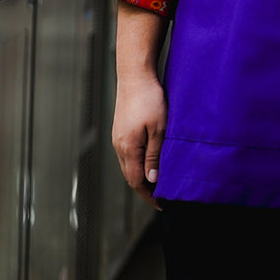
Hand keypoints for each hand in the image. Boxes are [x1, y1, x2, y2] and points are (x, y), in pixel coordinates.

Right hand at [111, 73, 167, 208]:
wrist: (135, 75)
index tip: (161, 204)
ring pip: (128, 165)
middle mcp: (119, 146)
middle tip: (161, 197)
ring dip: (141, 175)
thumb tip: (152, 179)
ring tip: (157, 181)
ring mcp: (118, 137)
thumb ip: (154, 155)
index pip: (136, 181)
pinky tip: (149, 160)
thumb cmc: (149, 99)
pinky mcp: (120, 129)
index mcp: (128, 148)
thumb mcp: (158, 129)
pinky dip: (138, 162)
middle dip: (144, 189)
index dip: (148, 195)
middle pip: (130, 176)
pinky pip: (128, 153)